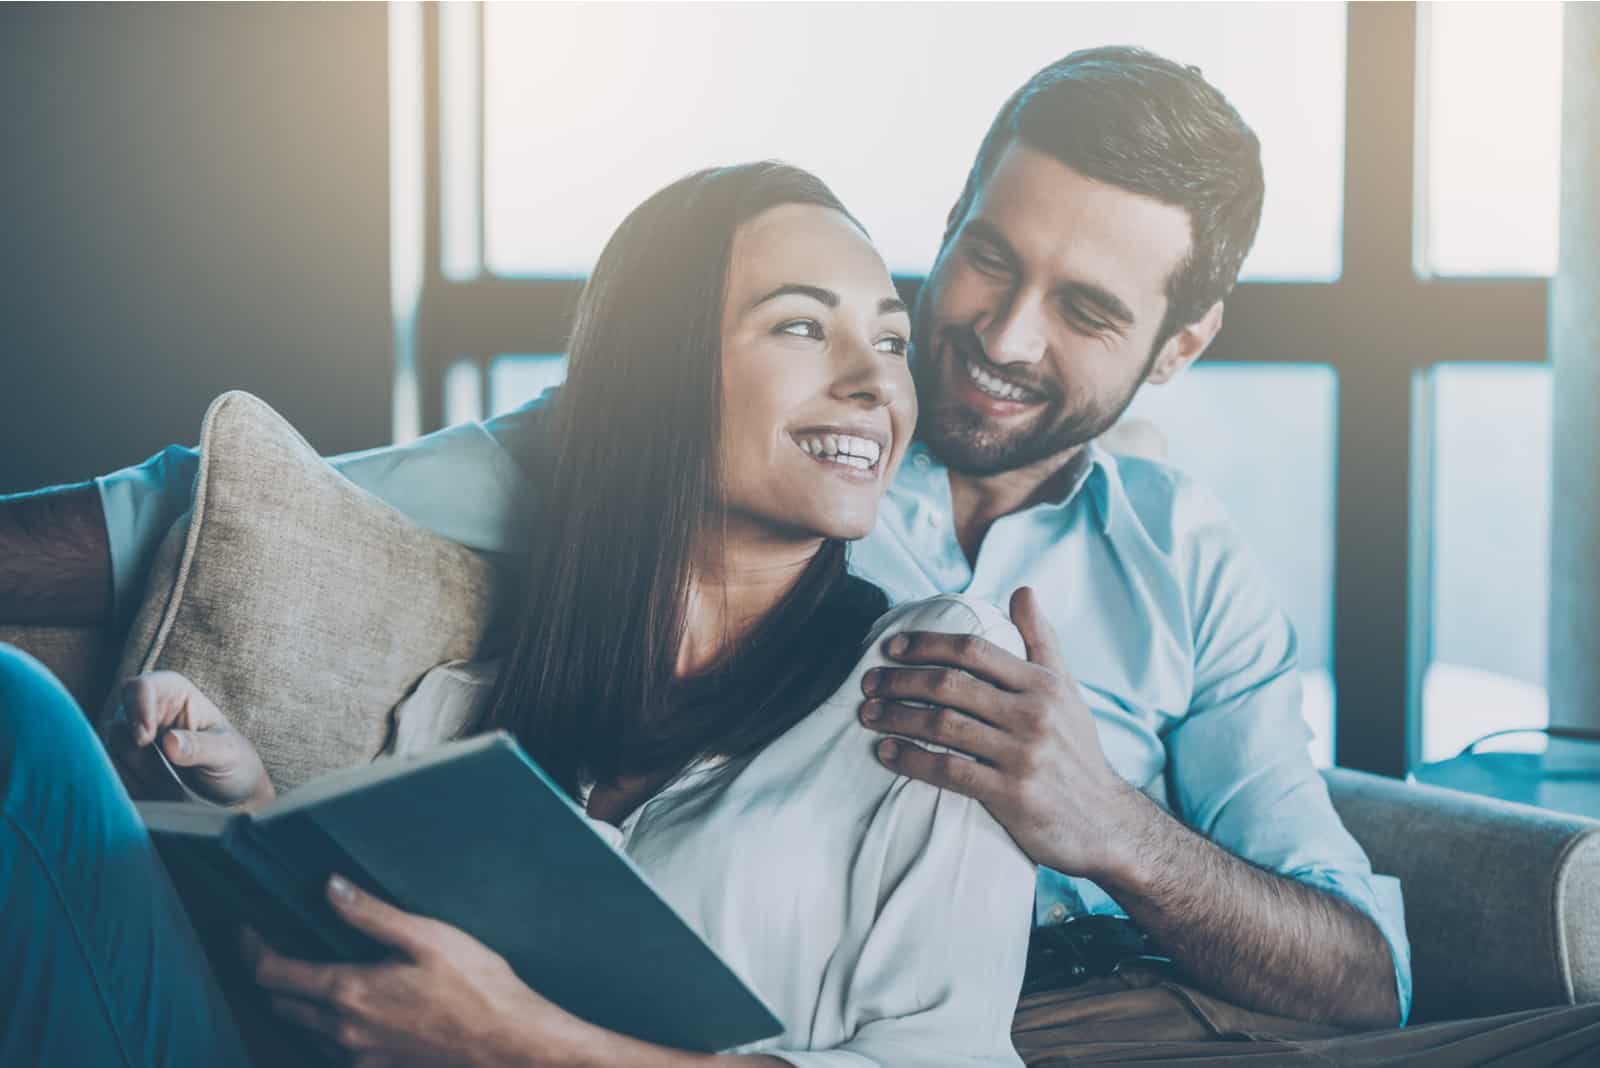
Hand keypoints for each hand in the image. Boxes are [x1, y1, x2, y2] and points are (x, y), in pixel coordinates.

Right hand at [104, 671, 274, 806]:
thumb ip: (202, 747)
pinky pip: (110, 778)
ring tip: (173, 786)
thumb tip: (169, 742)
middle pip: (119, 726)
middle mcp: (146, 712)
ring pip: (111, 755)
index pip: (140, 687)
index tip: (144, 739)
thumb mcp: (228, 754)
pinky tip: (157, 794)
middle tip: (170, 776)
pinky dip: (132, 789)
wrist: (230, 798)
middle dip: (140, 756)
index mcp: (174, 693)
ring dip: (140, 776)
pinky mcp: (123, 767)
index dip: (137, 710)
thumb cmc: (233, 764)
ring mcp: (130, 741)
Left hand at [244, 875, 591, 1067]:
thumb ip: (371, 914)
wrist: (509, 1046)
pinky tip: (348, 1013)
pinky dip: (325, 1029)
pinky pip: (332, 1052)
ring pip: (303, 1032)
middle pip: (280, 1004)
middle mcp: (342, 1031)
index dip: (250, 948)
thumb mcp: (426, 937)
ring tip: (309, 977)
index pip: (273, 972)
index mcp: (349, 992)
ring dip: (296, 1004)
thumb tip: (329, 888)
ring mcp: (359, 1057)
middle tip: (273, 947)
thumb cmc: (477, 988)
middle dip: (269, 974)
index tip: (246, 929)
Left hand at [858, 586, 1149, 878]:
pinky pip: (950, 770)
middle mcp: (1034, 714)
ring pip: (943, 725)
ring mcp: (1023, 754)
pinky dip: (912, 759)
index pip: (974, 651)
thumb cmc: (1077, 751)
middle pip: (951, 685)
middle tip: (868, 682)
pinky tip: (887, 753)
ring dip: (897, 717)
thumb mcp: (1067, 690)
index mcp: (1043, 684)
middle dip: (900, 680)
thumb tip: (1023, 590)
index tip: (891, 646)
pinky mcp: (1013, 794)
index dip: (927, 644)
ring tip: (867, 714)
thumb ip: (1042, 640)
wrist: (1106, 823)